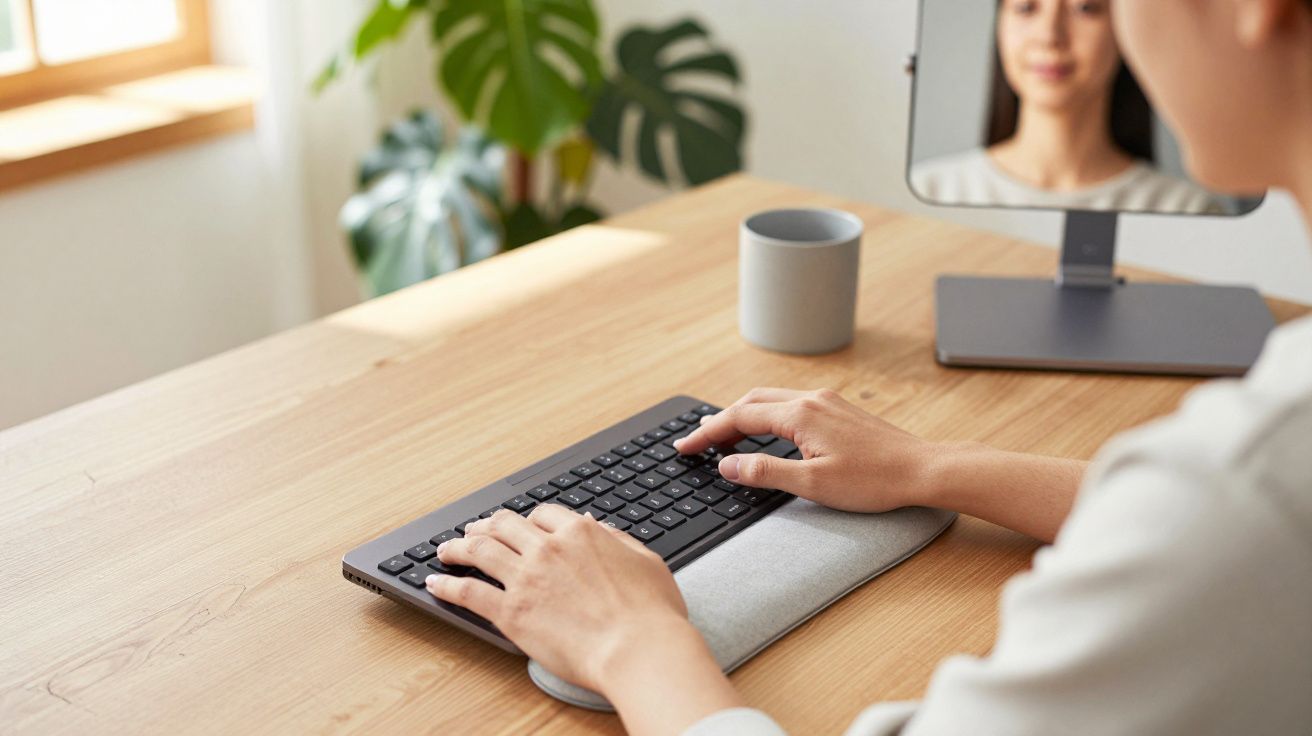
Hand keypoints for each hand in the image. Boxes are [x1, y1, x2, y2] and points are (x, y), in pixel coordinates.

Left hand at [425, 505, 693, 693]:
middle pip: (505, 526)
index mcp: (580, 533)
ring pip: (480, 551)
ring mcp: (526, 579)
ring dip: (458, 547)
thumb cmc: (650, 613)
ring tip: (446, 550)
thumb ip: (617, 539)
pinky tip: (435, 583)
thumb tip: (598, 528)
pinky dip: (448, 585)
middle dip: (486, 526)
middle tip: (475, 531)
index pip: (543, 514)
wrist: (637, 649)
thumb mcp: (645, 560)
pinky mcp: (510, 612)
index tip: (520, 526)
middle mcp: (547, 549)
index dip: (528, 519)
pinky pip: (469, 592)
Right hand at [674, 387, 939, 512]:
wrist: (923, 470)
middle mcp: (811, 399)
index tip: (684, 448)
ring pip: (771, 399)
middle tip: (697, 443)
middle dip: (720, 421)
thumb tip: (728, 466)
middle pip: (751, 401)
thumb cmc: (874, 480)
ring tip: (724, 436)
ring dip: (743, 415)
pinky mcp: (840, 410)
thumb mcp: (812, 483)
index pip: (739, 417)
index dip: (707, 434)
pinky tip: (767, 431)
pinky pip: (790, 403)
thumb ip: (765, 472)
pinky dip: (766, 414)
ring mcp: (828, 401)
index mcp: (800, 414)